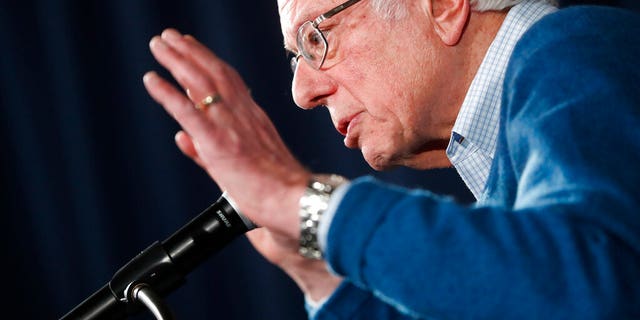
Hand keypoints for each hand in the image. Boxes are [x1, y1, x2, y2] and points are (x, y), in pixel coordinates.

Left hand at [143, 29, 340, 299]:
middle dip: (190, 52)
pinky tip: (151, 80)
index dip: (208, 61)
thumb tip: (181, 137)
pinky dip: (168, 94)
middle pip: (214, 74)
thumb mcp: (239, 164)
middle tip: (169, 36)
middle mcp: (243, 116)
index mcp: (253, 120)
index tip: (191, 48)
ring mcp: (231, 127)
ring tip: (159, 45)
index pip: (229, 82)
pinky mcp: (219, 143)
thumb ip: (205, 150)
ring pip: (201, 84)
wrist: (293, 200)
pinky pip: (189, 112)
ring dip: (177, 61)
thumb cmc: (273, 190)